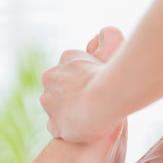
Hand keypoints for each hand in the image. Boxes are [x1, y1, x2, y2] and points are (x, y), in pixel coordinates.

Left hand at [40, 27, 123, 141]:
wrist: (104, 97)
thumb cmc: (112, 74)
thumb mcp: (111, 49)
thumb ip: (108, 38)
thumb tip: (104, 31)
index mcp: (66, 59)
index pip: (70, 70)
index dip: (83, 81)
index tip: (95, 87)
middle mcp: (51, 77)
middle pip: (59, 89)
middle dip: (72, 97)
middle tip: (92, 104)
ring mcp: (49, 101)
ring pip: (56, 109)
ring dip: (68, 113)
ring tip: (88, 119)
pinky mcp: (54, 124)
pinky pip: (57, 128)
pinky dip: (68, 131)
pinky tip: (82, 130)